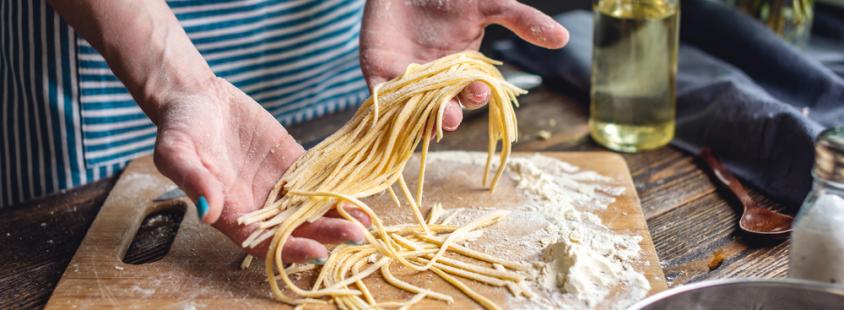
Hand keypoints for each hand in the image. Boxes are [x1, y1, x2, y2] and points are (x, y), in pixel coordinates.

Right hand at [152, 77, 370, 262]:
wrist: (195, 98)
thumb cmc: (178, 129)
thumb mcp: (176, 153)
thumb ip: (194, 182)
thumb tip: (207, 212)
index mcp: (231, 213)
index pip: (266, 243)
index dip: (292, 249)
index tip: (318, 251)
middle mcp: (259, 205)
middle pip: (298, 229)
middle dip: (328, 234)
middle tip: (357, 235)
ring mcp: (278, 184)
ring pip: (313, 207)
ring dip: (339, 215)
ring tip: (367, 218)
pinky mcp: (292, 161)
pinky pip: (319, 178)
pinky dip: (339, 186)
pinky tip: (361, 189)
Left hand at [360, 0, 567, 129]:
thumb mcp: (489, 4)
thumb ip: (522, 20)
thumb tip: (563, 38)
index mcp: (463, 72)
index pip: (472, 94)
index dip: (476, 96)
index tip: (479, 90)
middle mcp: (436, 83)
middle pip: (443, 109)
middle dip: (448, 115)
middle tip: (450, 115)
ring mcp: (406, 81)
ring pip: (413, 111)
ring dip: (419, 119)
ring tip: (426, 120)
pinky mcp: (377, 72)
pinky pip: (381, 98)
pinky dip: (383, 107)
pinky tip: (388, 110)